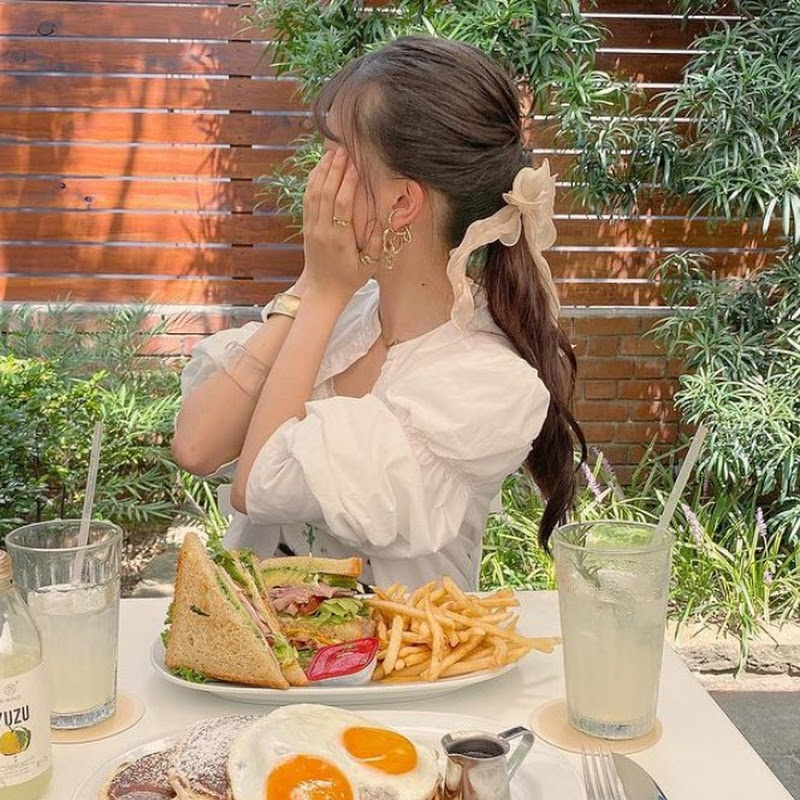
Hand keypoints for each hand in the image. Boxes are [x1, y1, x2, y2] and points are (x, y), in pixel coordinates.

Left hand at [300, 147, 377, 304]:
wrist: (322, 290)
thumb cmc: (349, 279)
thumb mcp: (369, 266)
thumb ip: (375, 244)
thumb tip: (380, 222)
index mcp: (338, 239)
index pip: (341, 204)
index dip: (348, 183)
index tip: (356, 166)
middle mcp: (322, 229)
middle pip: (326, 192)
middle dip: (334, 168)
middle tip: (344, 149)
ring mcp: (312, 226)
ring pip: (314, 192)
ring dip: (322, 170)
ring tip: (331, 151)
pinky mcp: (307, 225)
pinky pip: (308, 198)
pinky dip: (313, 180)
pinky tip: (320, 167)